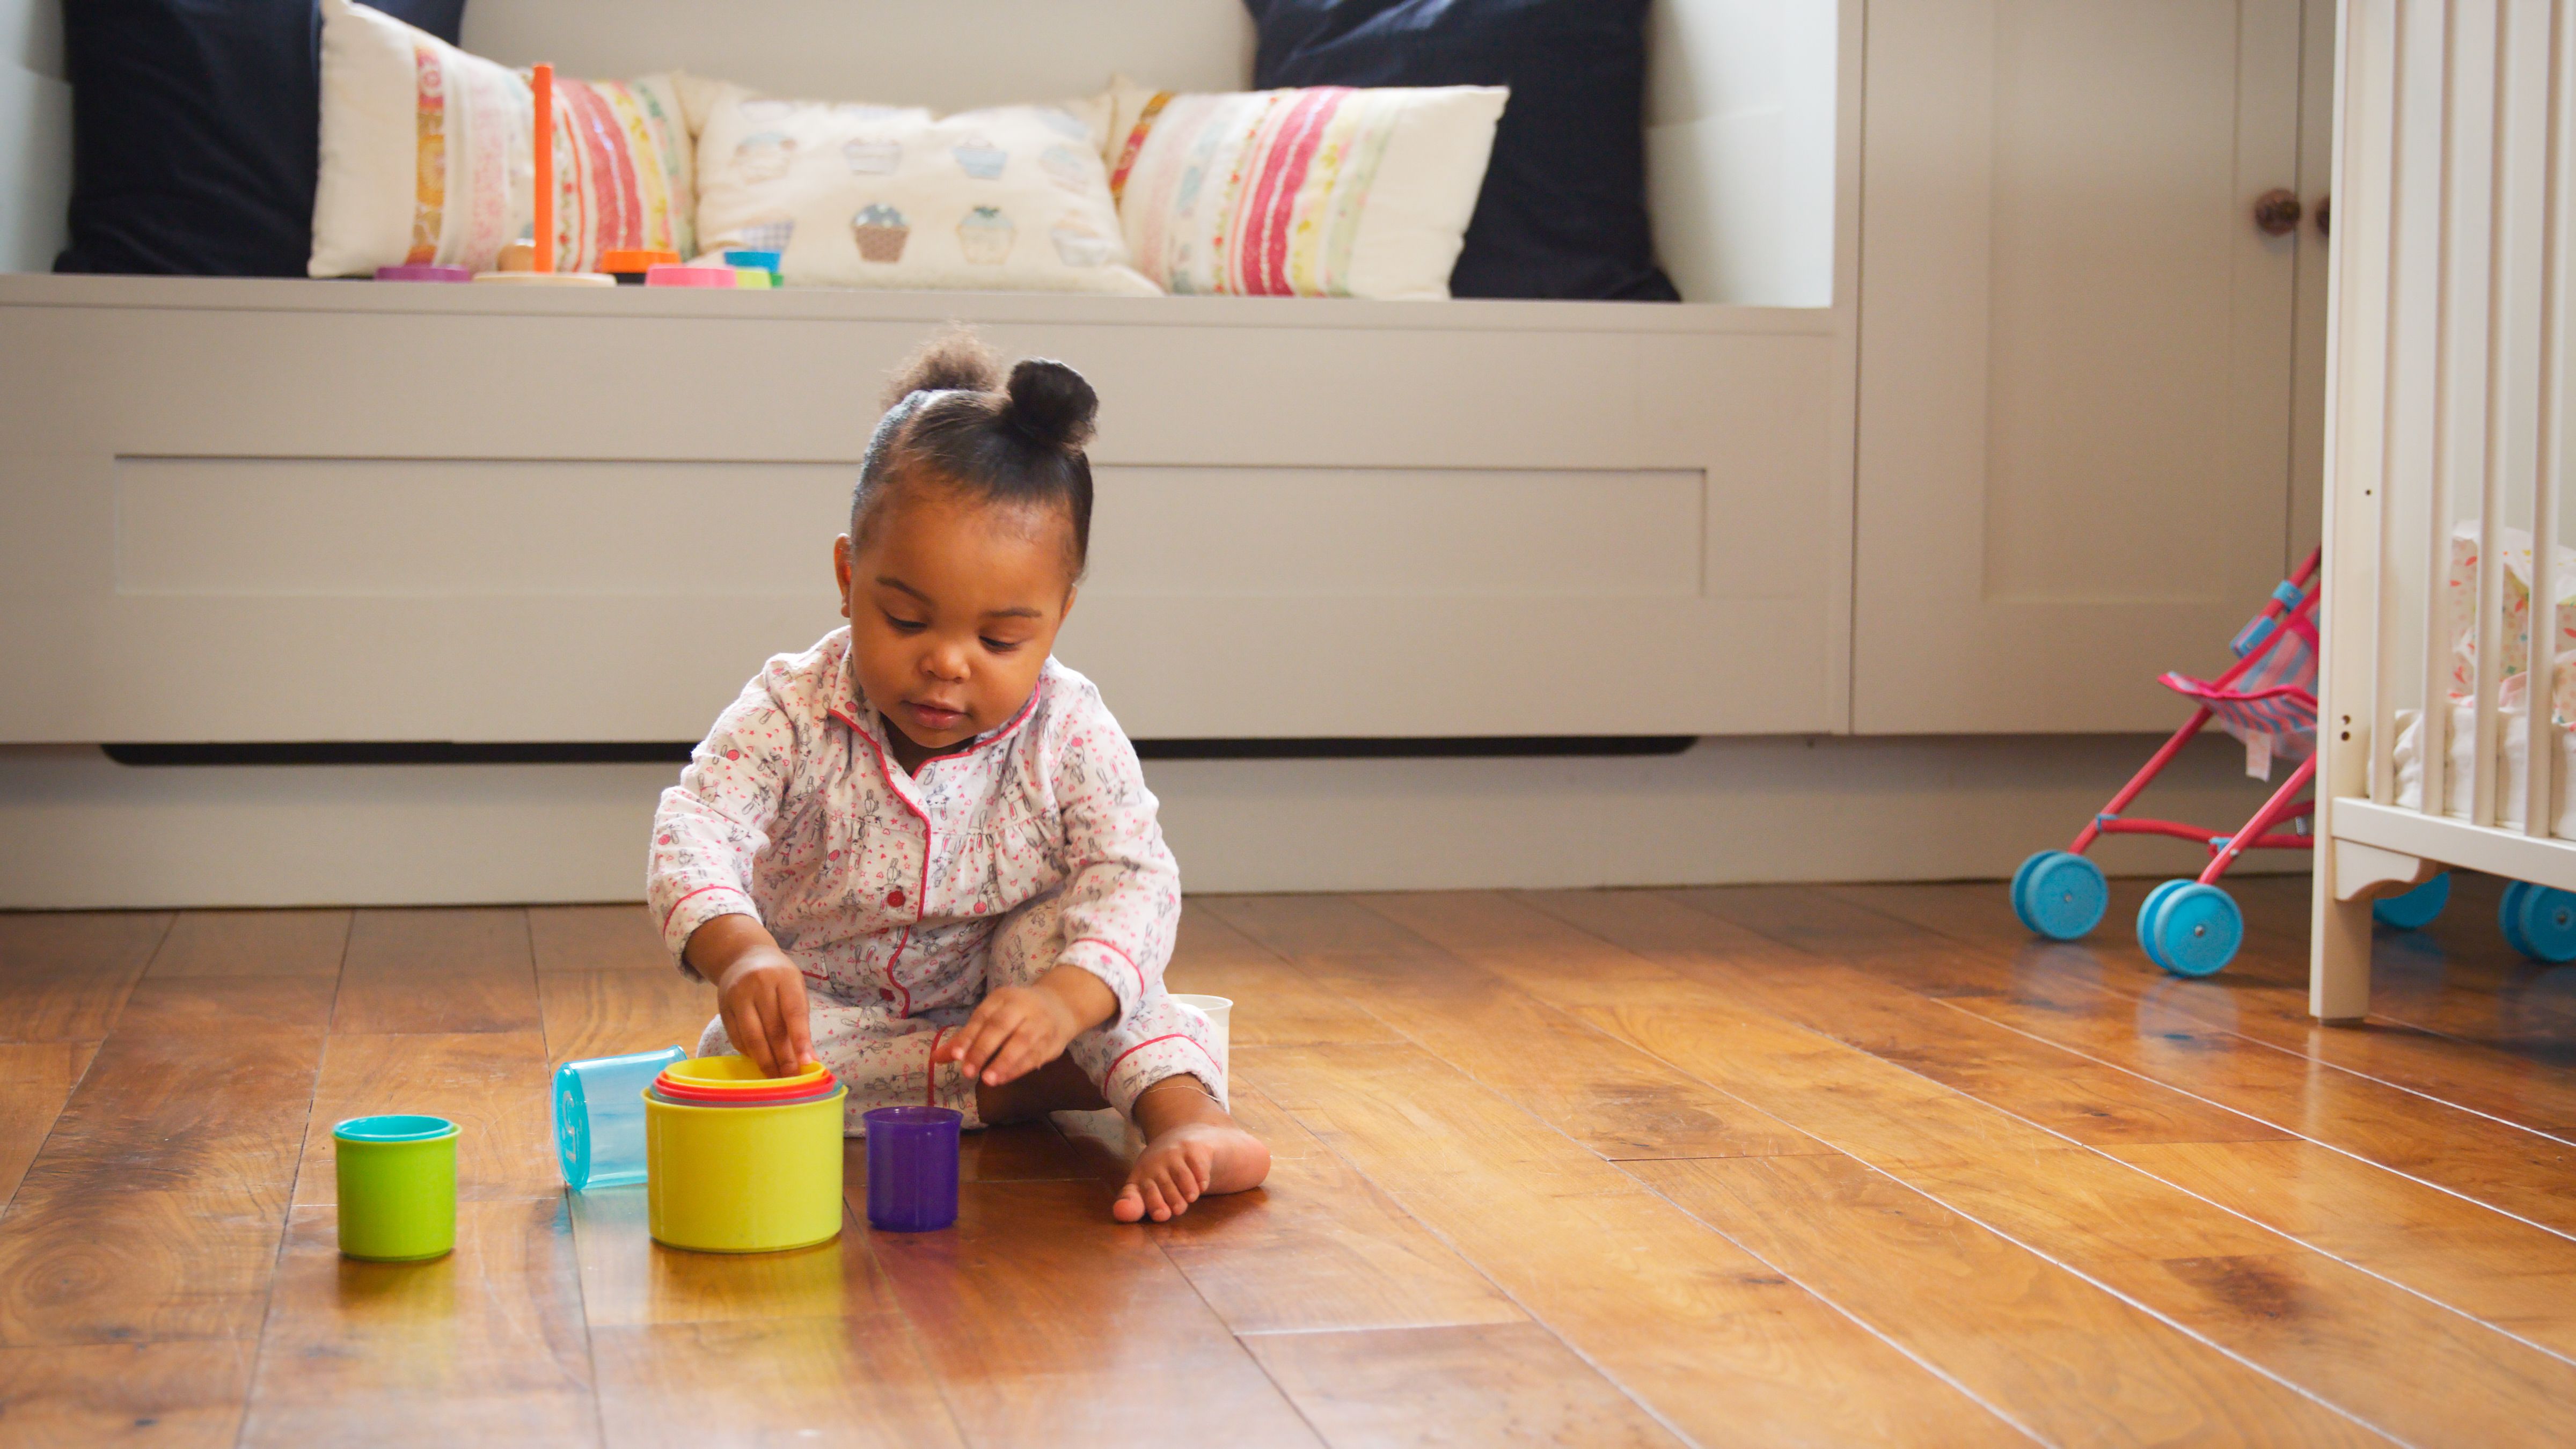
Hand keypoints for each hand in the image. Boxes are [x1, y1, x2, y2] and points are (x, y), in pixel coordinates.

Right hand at [713, 948, 813, 1077]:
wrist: (743, 957)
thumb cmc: (778, 978)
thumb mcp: (795, 990)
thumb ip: (801, 1022)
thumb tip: (810, 1059)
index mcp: (784, 977)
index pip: (793, 1012)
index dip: (800, 1039)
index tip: (807, 1062)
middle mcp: (759, 984)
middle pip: (772, 1028)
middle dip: (783, 1058)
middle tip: (791, 1078)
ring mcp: (737, 996)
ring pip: (751, 1037)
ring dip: (765, 1061)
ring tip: (776, 1078)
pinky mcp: (722, 1007)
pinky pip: (736, 1037)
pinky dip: (749, 1053)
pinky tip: (759, 1062)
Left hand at [940, 969, 1109, 1085]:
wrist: (1062, 1006)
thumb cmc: (1018, 1013)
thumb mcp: (992, 1016)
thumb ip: (966, 1038)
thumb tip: (936, 1058)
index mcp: (1004, 997)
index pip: (983, 1016)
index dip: (969, 1036)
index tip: (956, 1056)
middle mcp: (1023, 1007)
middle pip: (1001, 1026)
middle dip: (983, 1049)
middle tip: (967, 1071)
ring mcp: (1041, 1024)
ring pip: (1022, 1042)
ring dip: (1004, 1062)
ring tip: (987, 1080)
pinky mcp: (1053, 1042)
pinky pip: (1035, 1056)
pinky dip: (1018, 1069)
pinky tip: (1004, 1079)